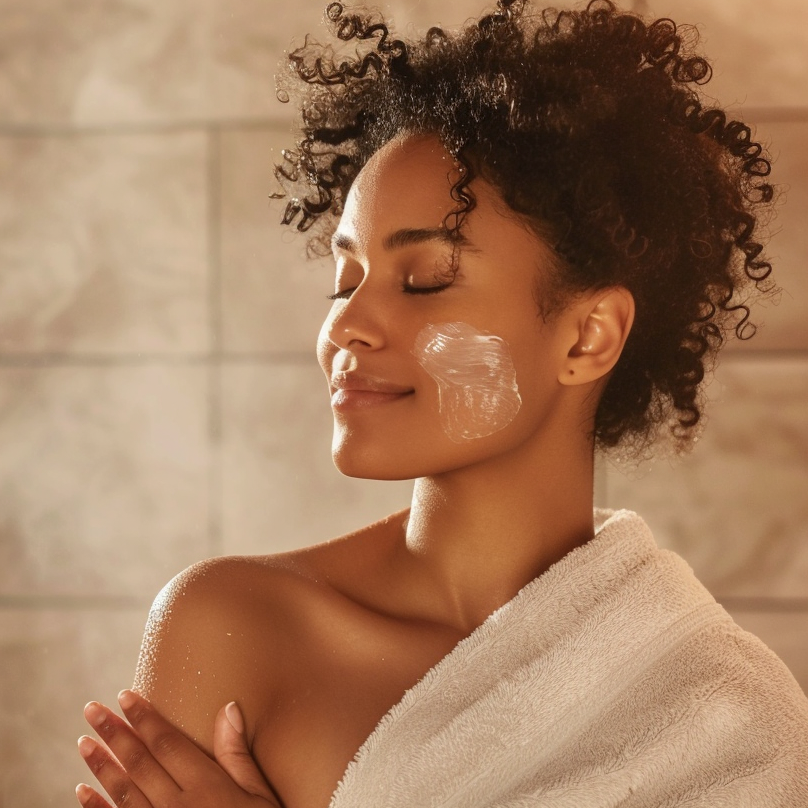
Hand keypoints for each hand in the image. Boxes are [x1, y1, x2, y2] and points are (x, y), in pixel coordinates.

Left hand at [77, 690, 280, 807]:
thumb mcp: (260, 796)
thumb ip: (238, 754)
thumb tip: (228, 707)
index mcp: (206, 787)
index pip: (167, 743)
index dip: (145, 718)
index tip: (125, 696)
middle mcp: (178, 807)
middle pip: (140, 763)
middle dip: (114, 733)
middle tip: (91, 709)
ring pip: (124, 793)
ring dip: (102, 766)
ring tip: (84, 741)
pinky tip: (82, 791)